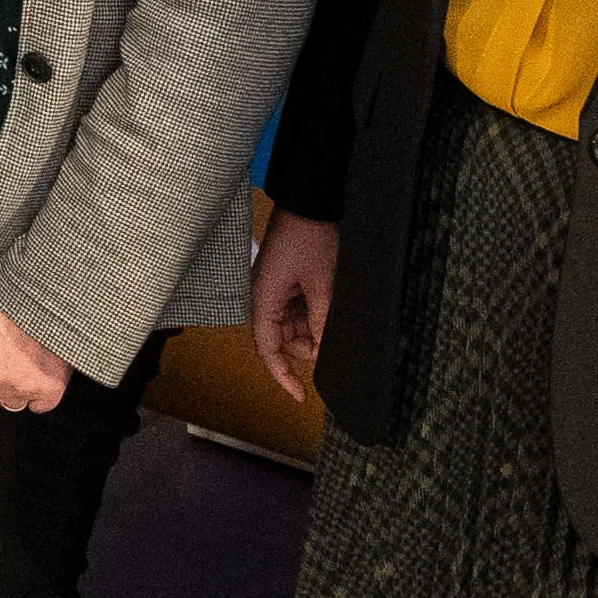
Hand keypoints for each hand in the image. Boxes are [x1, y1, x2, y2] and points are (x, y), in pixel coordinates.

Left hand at [0, 288, 77, 414]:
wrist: (50, 290)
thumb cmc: (10, 292)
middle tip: (0, 354)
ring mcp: (19, 385)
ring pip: (8, 403)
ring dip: (11, 387)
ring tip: (22, 362)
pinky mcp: (48, 387)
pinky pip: (40, 405)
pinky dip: (39, 394)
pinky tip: (39, 375)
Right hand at [247, 213, 335, 402]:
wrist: (310, 202)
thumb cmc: (309, 237)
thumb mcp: (322, 284)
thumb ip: (322, 321)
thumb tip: (325, 351)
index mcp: (263, 301)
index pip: (269, 351)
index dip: (283, 376)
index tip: (302, 395)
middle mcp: (264, 298)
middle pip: (285, 339)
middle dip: (309, 342)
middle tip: (334, 336)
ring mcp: (276, 289)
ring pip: (296, 324)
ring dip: (315, 323)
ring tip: (333, 304)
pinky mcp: (287, 280)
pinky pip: (300, 306)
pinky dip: (316, 309)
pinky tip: (330, 298)